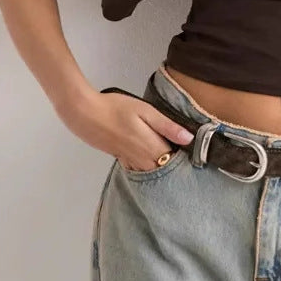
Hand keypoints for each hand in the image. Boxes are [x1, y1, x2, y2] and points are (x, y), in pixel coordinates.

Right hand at [58, 88, 194, 170]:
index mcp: (151, 147)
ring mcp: (129, 161)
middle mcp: (142, 159)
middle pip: (163, 169)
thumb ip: (167, 126)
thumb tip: (189, 138)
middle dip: (174, 165)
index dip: (185, 158)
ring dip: (160, 168)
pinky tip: (150, 159)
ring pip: (151, 172)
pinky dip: (146, 168)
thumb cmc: (116, 108)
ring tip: (170, 158)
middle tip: (185, 156)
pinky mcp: (120, 159)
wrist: (85, 113)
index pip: (175, 160)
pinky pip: (138, 169)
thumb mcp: (145, 111)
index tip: (195, 153)